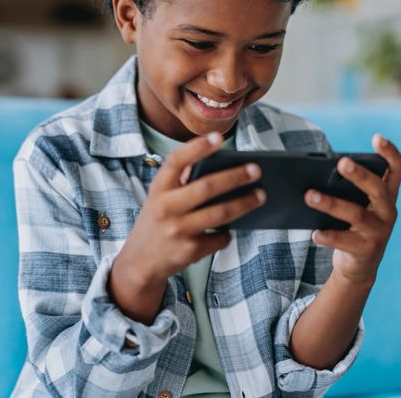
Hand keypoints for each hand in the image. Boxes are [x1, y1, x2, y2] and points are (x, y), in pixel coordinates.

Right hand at [109, 131, 265, 323]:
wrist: (140, 262)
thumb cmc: (157, 221)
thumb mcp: (159, 198)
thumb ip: (179, 180)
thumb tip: (218, 163)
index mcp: (158, 189)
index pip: (175, 161)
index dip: (197, 148)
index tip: (219, 137)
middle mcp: (165, 208)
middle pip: (206, 187)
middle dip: (235, 177)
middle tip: (256, 170)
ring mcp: (178, 230)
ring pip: (220, 213)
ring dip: (244, 203)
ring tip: (260, 195)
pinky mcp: (190, 250)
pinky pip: (220, 237)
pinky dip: (228, 233)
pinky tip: (230, 228)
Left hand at [304, 133, 400, 286]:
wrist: (359, 266)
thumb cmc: (353, 225)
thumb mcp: (355, 204)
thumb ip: (345, 189)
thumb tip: (315, 173)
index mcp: (386, 195)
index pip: (397, 170)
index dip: (390, 153)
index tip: (377, 137)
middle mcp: (388, 211)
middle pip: (377, 189)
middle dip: (359, 175)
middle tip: (340, 163)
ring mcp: (379, 232)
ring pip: (356, 214)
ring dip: (331, 204)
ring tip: (309, 196)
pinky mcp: (366, 250)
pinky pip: (345, 241)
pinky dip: (328, 236)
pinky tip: (314, 232)